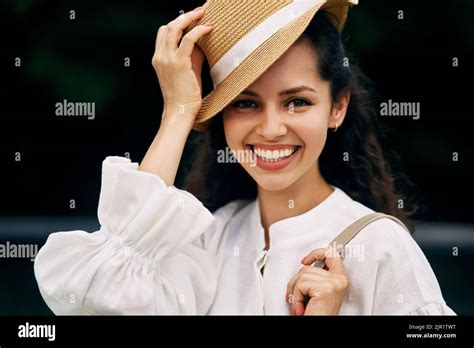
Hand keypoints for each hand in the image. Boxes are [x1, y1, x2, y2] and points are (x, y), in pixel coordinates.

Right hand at [152, 5, 211, 123]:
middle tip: (199, 12)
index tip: (191, 20)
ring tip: (202, 15)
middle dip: (184, 16)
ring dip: (189, 18)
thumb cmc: (184, 95)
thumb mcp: (187, 71)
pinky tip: (207, 28)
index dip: (177, 23)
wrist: (179, 111)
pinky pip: (188, 39)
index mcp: (159, 58)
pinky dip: (198, 30)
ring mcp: (167, 59)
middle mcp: (160, 56)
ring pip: (174, 28)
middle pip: (167, 26)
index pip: (163, 33)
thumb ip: (191, 56)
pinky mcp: (179, 63)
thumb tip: (202, 42)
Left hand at [286, 247, 349, 314]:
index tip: (306, 260)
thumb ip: (318, 276)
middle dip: (296, 282)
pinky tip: (301, 308)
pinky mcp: (325, 289)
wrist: (318, 325)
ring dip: (295, 292)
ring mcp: (333, 283)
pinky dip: (296, 298)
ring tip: (301, 305)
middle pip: (308, 267)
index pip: (331, 254)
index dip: (316, 253)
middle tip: (295, 296)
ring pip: (302, 276)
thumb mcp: (320, 290)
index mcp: (340, 278)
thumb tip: (305, 264)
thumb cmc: (318, 313)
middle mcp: (340, 279)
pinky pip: (300, 286)